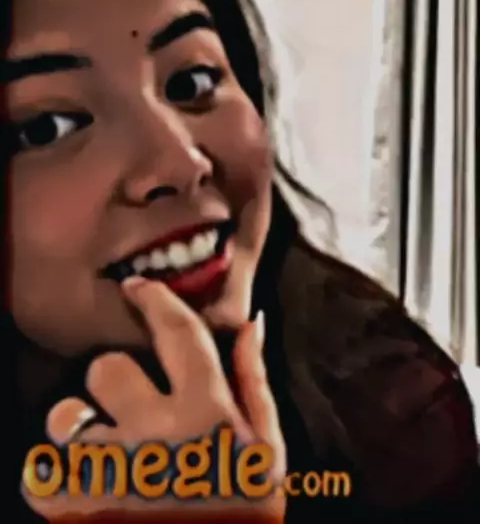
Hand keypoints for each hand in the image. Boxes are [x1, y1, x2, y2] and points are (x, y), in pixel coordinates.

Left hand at [22, 277, 285, 521]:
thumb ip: (255, 384)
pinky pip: (42, 469)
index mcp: (209, 416)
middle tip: (128, 411)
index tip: (139, 289)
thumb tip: (249, 320)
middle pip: (106, 368)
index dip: (155, 299)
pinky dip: (60, 477)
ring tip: (105, 456)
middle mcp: (156, 436)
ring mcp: (109, 474)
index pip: (177, 331)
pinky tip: (90, 490)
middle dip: (114, 385)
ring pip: (65, 416)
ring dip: (80, 433)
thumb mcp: (268, 455)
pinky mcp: (75, 509)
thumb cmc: (242, 519)